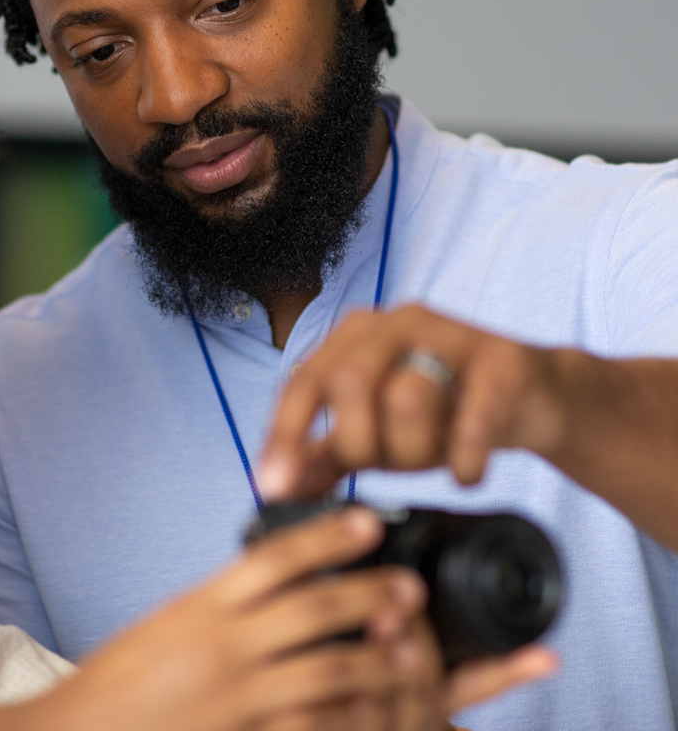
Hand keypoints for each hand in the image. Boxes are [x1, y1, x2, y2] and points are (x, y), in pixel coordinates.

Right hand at [28, 506, 553, 730]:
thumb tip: (279, 588)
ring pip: (325, 677)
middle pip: (314, 611)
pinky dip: (344, 725)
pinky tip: (372, 720)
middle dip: (369, 595)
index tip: (365, 522)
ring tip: (410, 656)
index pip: (275, 557)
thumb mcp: (169, 625)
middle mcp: (221, 646)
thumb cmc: (120, 682)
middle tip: (411, 586)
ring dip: (374, 665)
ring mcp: (234, 701)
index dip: (325, 536)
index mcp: (202, 606)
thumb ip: (222, 609)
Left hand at [259, 304, 569, 500]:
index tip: (272, 487)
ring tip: (434, 459)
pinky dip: (465, 459)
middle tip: (386, 467)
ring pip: (408, 397)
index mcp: (355, 335)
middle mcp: (396, 322)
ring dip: (416, 450)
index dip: (283, 434)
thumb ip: (324, 455)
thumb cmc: (444, 411)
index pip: (303, 381)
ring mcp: (450, 334)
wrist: (535, 398)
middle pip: (350, 382)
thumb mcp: (376, 434)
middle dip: (361, 442)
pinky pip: (471, 420)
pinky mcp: (501, 361)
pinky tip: (467, 473)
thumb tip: (275, 485)